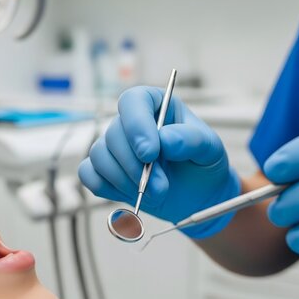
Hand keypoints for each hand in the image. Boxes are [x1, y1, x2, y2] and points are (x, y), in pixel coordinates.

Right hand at [78, 86, 240, 238]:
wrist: (197, 196)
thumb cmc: (203, 164)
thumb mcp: (209, 148)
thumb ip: (191, 139)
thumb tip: (166, 140)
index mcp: (155, 105)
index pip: (133, 101)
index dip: (136, 125)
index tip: (150, 153)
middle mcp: (131, 122)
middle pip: (114, 134)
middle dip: (136, 167)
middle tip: (160, 188)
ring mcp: (114, 146)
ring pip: (100, 156)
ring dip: (125, 181)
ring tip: (154, 194)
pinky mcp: (104, 170)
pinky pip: (89, 175)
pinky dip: (106, 188)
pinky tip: (131, 195)